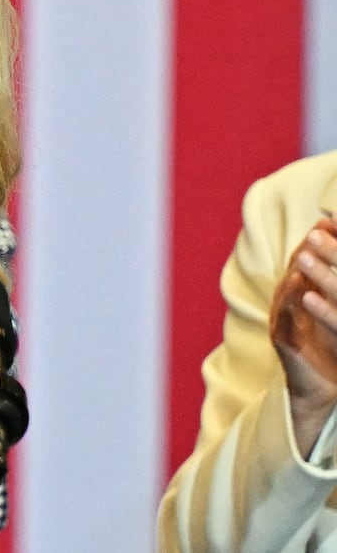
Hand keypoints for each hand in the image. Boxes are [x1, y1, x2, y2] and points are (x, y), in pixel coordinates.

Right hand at [270, 216, 336, 457]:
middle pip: (297, 270)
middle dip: (309, 247)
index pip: (308, 262)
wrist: (320, 394)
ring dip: (297, 270)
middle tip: (320, 228)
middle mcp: (289, 305)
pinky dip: (292, 302)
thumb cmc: (332, 353)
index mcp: (301, 296)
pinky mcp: (284, 342)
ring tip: (306, 252)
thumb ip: (333, 292)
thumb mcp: (335, 316)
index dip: (321, 241)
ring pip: (289, 290)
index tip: (332, 221)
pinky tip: (299, 288)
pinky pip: (286, 318)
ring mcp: (284, 322)